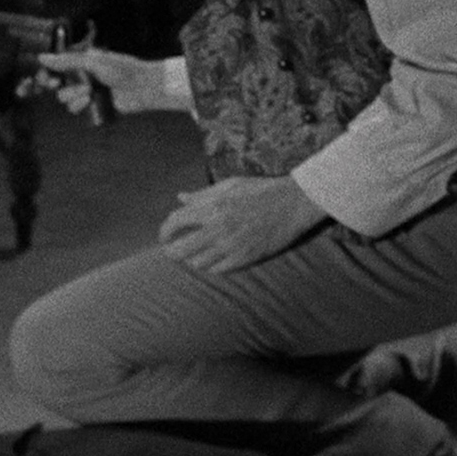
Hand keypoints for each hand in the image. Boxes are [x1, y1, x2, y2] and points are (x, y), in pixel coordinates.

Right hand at [29, 48, 173, 114]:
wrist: (141, 87)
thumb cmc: (120, 68)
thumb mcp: (92, 61)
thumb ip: (66, 61)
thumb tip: (41, 57)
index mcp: (79, 63)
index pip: (54, 69)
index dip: (44, 75)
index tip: (44, 79)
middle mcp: (79, 77)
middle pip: (54, 85)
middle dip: (54, 86)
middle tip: (55, 84)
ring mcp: (84, 93)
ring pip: (64, 99)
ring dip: (72, 95)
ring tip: (88, 91)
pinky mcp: (91, 107)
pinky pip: (75, 109)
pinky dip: (79, 104)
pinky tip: (89, 100)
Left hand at [158, 176, 326, 274]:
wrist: (292, 203)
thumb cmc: (261, 190)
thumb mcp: (229, 185)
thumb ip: (202, 194)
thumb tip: (180, 198)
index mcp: (212, 207)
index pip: (175, 222)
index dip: (164, 231)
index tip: (164, 235)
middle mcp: (218, 228)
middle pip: (180, 249)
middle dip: (170, 251)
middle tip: (170, 251)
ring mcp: (232, 245)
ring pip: (197, 263)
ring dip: (191, 260)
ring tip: (193, 255)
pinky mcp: (245, 258)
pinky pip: (217, 270)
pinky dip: (210, 266)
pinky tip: (211, 260)